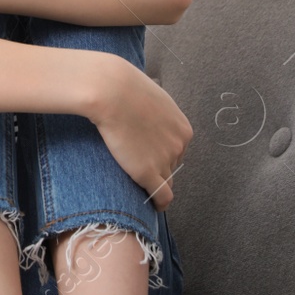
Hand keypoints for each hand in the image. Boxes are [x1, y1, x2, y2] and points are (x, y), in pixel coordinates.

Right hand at [83, 53, 193, 209]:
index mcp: (183, 129)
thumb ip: (155, 112)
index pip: (177, 150)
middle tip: (138, 167)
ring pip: (165, 180)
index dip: (161, 154)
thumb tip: (144, 113)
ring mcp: (165, 160)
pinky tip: (154, 207)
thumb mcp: (151, 97)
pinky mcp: (148, 173)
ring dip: (154, 183)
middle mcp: (179, 146)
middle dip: (158, 168)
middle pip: (171, 166)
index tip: (148, 157)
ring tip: (140, 185)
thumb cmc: (124, 88)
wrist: (111, 91)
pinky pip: (162, 196)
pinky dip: (159, 204)